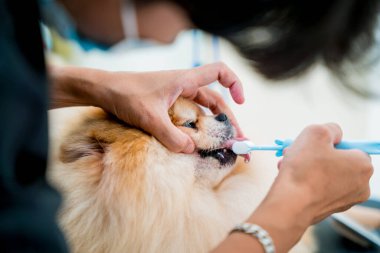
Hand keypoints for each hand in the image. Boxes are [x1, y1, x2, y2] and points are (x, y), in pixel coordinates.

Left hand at [50, 63, 244, 152]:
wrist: (103, 90)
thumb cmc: (125, 95)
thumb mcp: (149, 118)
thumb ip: (171, 135)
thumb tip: (192, 150)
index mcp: (185, 80)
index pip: (219, 71)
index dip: (235, 83)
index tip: (241, 101)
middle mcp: (184, 86)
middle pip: (216, 99)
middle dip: (228, 119)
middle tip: (237, 140)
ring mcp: (176, 96)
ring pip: (203, 109)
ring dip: (214, 125)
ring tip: (223, 144)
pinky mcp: (168, 105)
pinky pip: (189, 115)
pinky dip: (197, 127)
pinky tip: (198, 141)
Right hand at [229, 123, 373, 252]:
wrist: (290, 205)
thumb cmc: (304, 170)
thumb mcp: (316, 133)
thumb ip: (330, 128)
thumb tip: (334, 135)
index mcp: (363, 165)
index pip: (350, 146)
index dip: (330, 143)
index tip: (314, 144)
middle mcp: (360, 185)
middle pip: (337, 161)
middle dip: (315, 155)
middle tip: (297, 151)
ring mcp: (346, 200)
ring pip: (325, 174)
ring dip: (307, 167)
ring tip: (288, 164)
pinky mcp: (330, 209)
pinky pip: (319, 188)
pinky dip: (306, 181)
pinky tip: (292, 178)